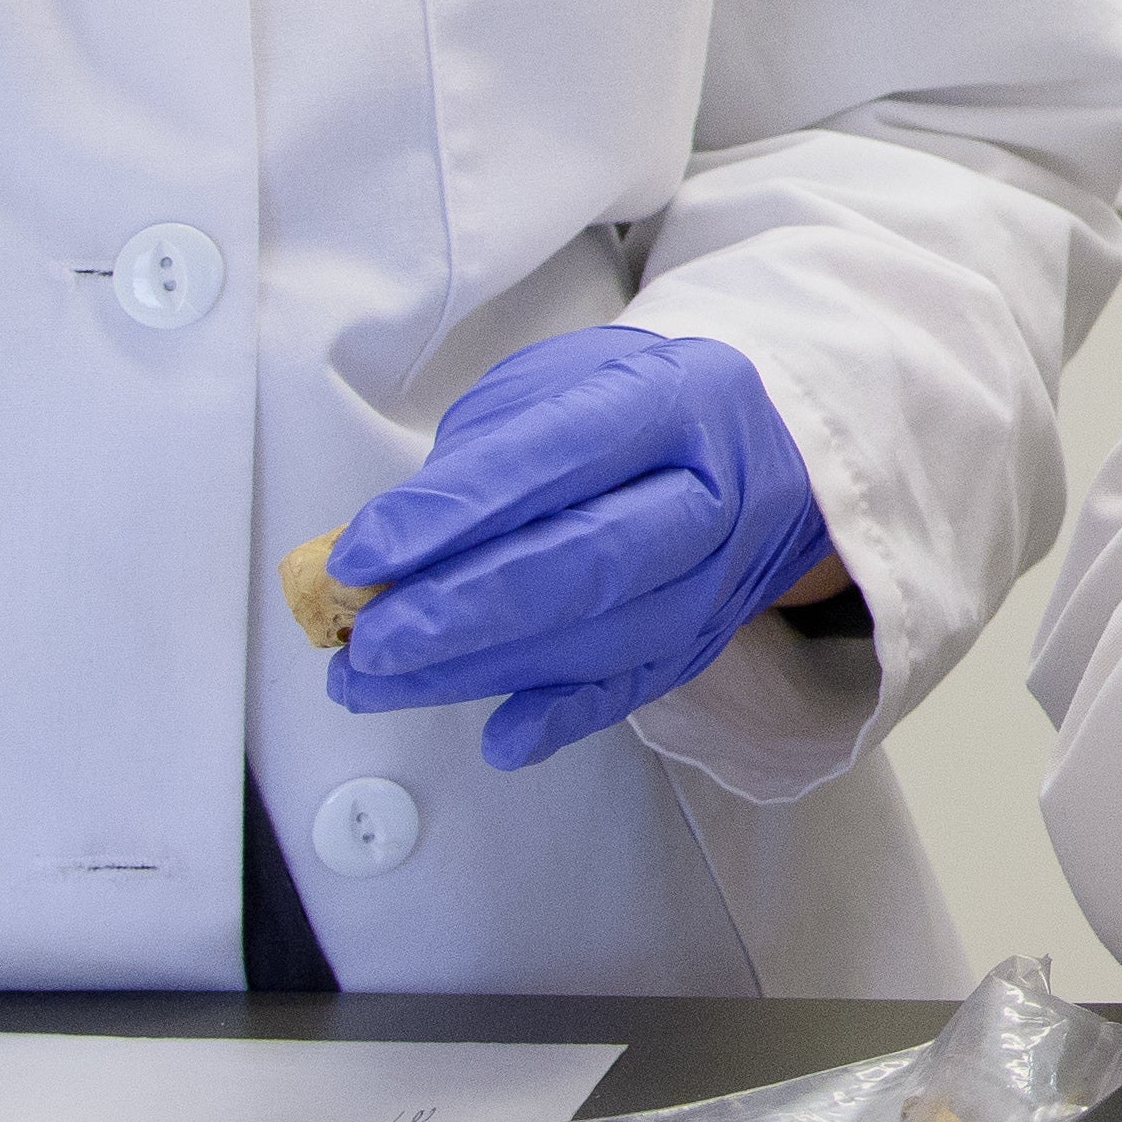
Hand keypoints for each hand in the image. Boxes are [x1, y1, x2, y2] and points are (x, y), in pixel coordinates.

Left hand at [323, 324, 839, 770]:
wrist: (763, 441)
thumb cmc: (634, 407)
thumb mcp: (561, 383)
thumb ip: (483, 456)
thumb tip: (392, 550)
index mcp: (669, 398)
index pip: (551, 456)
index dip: (449, 512)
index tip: (358, 555)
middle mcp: (710, 489)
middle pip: (589, 558)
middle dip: (463, 608)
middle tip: (369, 640)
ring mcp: (720, 572)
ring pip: (604, 637)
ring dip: (482, 670)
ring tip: (376, 683)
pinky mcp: (709, 634)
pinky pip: (639, 685)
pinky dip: (566, 715)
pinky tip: (501, 738)